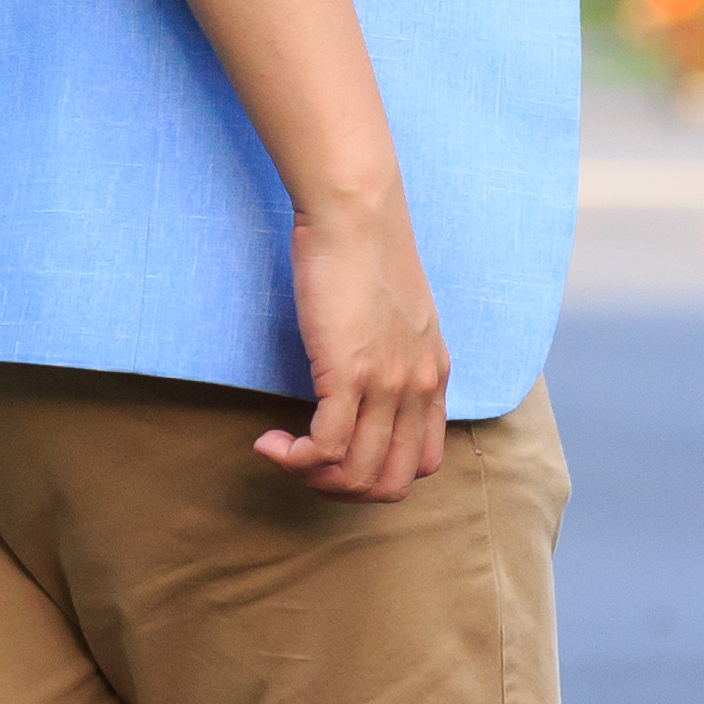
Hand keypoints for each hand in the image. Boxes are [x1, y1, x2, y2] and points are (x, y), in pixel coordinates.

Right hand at [258, 182, 448, 500]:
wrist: (356, 213)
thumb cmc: (366, 251)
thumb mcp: (401, 313)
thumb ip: (397, 352)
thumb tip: (368, 381)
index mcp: (433, 375)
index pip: (422, 463)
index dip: (376, 475)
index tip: (338, 456)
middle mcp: (417, 388)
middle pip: (390, 482)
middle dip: (343, 490)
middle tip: (306, 466)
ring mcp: (386, 385)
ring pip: (357, 475)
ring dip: (312, 478)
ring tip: (282, 452)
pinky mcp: (347, 374)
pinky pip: (325, 448)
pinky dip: (294, 459)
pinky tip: (270, 443)